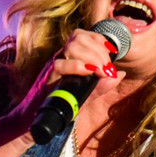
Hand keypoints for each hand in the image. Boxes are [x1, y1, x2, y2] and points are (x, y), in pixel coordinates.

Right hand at [4, 29, 124, 133]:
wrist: (35, 121)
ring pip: (71, 46)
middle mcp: (61, 57)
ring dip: (91, 56)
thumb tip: (120, 74)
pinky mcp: (46, 78)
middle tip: (108, 68)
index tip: (112, 52)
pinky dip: (76, 66)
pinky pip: (59, 65)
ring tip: (100, 71)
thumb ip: (102, 85)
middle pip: (79, 37)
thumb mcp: (86, 94)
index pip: (83, 35)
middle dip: (98, 50)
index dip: (99, 39)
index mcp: (70, 57)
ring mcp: (52, 66)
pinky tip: (88, 71)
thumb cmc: (60, 105)